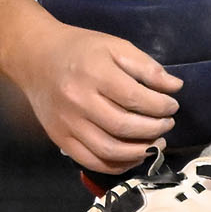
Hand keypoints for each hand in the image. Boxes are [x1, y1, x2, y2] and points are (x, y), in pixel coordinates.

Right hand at [17, 20, 181, 172]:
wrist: (36, 57)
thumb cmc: (80, 49)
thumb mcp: (115, 45)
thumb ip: (145, 66)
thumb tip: (175, 86)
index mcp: (95, 74)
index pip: (135, 98)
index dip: (161, 106)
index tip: (172, 105)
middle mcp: (79, 101)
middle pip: (124, 126)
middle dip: (154, 129)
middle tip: (167, 124)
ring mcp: (68, 124)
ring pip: (109, 151)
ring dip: (139, 152)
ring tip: (155, 143)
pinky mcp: (60, 139)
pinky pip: (92, 162)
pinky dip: (117, 166)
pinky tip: (133, 157)